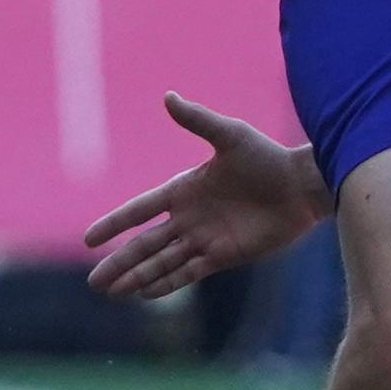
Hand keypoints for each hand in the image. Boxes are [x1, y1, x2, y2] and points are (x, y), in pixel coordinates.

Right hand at [80, 93, 328, 301]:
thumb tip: (168, 96)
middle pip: (145, 244)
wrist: (301, 187)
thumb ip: (197, 120)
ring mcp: (205, 239)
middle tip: (94, 282)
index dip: (115, 224)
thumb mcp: (230, 135)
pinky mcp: (224, 256)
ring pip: (162, 262)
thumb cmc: (268, 157)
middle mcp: (189, 217)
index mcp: (183, 189)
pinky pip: (188, 273)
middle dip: (119, 262)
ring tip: (112, 292)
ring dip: (137, 277)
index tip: (90, 239)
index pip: (139, 210)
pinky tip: (145, 293)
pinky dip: (166, 284)